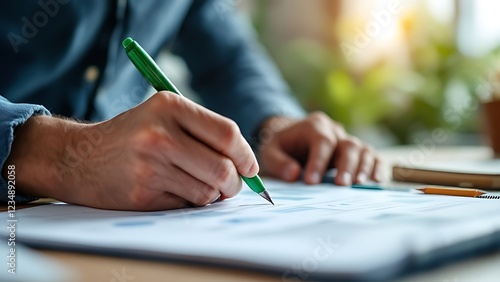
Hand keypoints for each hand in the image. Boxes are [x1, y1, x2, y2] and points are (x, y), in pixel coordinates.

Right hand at [3, 92, 257, 210]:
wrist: (78, 157)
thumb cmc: (132, 135)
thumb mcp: (163, 116)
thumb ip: (204, 133)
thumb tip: (248, 166)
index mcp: (170, 106)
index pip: (228, 133)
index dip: (246, 155)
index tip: (250, 168)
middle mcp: (160, 133)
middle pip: (224, 168)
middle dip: (235, 184)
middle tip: (231, 186)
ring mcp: (150, 165)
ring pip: (208, 192)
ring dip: (211, 195)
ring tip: (196, 184)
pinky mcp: (142, 193)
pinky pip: (186, 205)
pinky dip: (189, 202)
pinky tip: (171, 190)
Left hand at [256, 112, 382, 184]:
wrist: (291, 137)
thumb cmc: (281, 146)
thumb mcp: (270, 151)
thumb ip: (278, 162)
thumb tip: (293, 174)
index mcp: (314, 125)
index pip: (322, 142)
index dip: (318, 162)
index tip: (311, 182)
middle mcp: (335, 130)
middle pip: (348, 144)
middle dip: (346, 165)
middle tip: (342, 185)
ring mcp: (347, 140)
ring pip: (363, 150)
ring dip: (363, 167)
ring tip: (359, 184)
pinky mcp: (356, 152)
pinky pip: (373, 156)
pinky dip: (377, 167)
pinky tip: (377, 180)